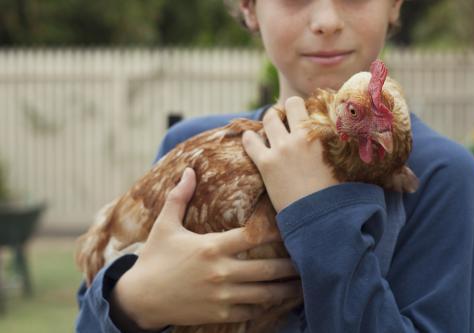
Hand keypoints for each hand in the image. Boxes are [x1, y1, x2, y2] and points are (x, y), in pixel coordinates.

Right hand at [110, 168, 300, 330]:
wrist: (140, 298)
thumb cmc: (154, 259)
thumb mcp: (164, 226)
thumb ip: (178, 198)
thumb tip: (188, 171)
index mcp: (211, 247)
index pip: (253, 236)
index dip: (275, 231)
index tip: (291, 226)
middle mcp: (221, 272)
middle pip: (267, 268)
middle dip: (291, 265)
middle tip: (307, 258)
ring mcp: (222, 296)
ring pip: (264, 293)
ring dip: (285, 289)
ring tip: (303, 284)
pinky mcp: (219, 314)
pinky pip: (251, 311)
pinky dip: (265, 306)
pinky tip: (276, 301)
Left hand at [242, 97, 337, 212]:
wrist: (319, 216)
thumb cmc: (336, 194)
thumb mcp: (344, 166)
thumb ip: (342, 150)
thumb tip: (352, 144)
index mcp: (322, 135)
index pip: (313, 106)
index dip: (307, 108)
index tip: (304, 115)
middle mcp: (301, 136)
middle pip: (291, 104)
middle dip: (288, 108)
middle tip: (286, 118)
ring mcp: (281, 148)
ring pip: (269, 119)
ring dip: (270, 120)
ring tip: (270, 126)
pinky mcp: (266, 163)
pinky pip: (251, 142)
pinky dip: (249, 139)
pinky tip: (250, 139)